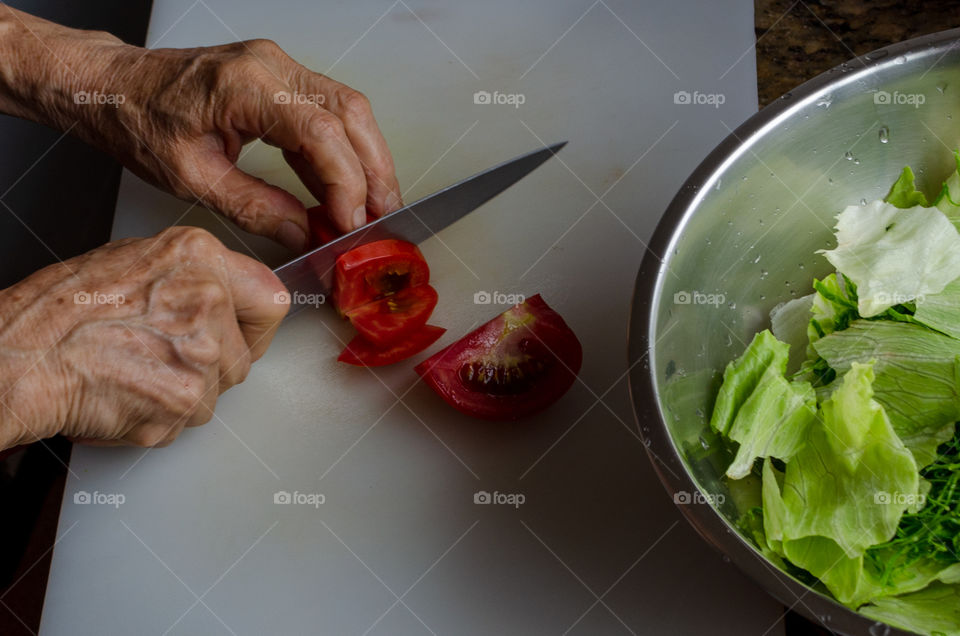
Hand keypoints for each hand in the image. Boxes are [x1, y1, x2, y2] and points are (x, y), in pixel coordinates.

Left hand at [0, 7, 402, 249]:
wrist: (115, 88)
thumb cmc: (140, 123)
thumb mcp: (193, 178)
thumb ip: (255, 208)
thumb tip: (305, 234)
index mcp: (243, 85)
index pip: (319, 132)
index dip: (346, 182)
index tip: (352, 223)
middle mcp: (270, 65)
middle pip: (349, 112)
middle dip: (374, 170)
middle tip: (383, 218)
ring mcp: (278, 67)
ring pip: (348, 109)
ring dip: (367, 160)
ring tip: (373, 208)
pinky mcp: (280, 79)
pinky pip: (328, 111)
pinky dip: (343, 152)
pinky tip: (343, 189)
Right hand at [0, 227, 287, 448]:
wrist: (20, 357)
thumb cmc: (61, 312)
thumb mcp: (135, 261)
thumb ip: (192, 275)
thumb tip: (224, 295)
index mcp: (199, 256)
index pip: (270, 299)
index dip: (255, 327)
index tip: (242, 336)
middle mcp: (208, 298)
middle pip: (243, 356)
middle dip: (211, 368)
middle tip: (163, 360)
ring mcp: (200, 352)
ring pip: (218, 392)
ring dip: (184, 394)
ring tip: (136, 373)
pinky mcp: (185, 398)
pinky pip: (191, 420)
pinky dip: (161, 418)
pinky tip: (128, 394)